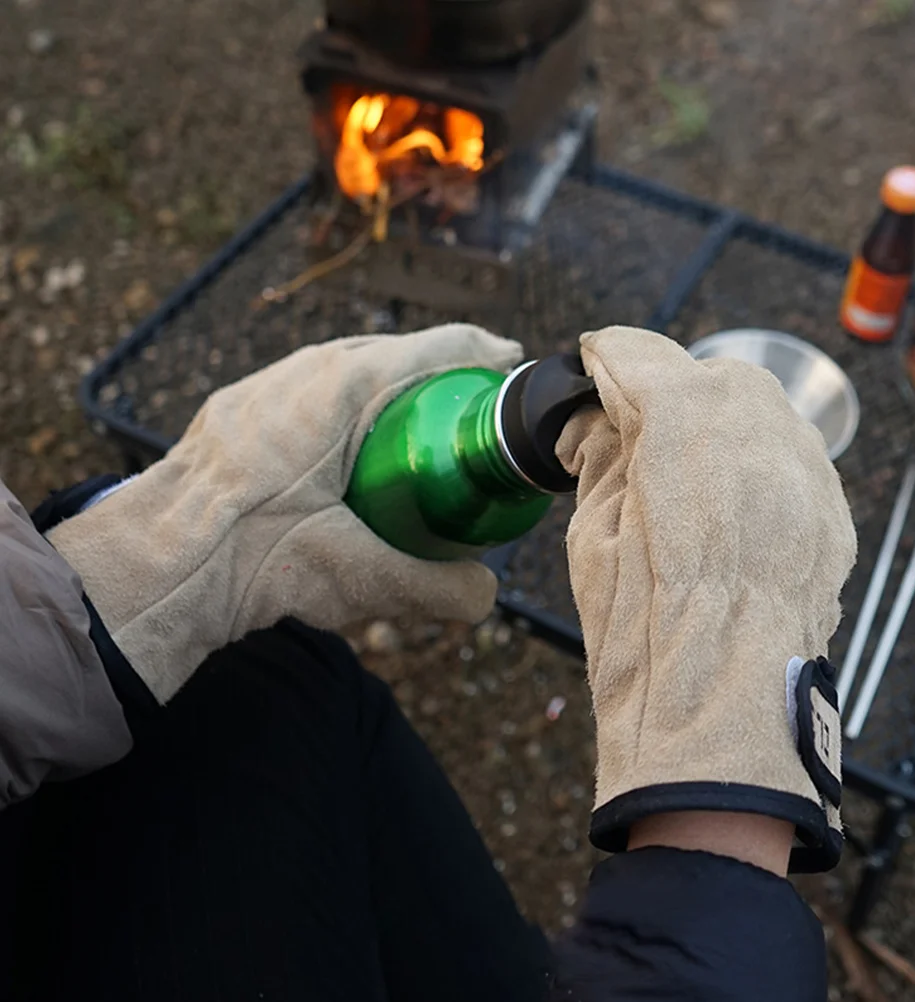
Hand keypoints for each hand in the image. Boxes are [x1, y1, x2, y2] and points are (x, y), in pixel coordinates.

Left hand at [49, 324, 521, 702]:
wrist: (161, 564)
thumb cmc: (258, 557)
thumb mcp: (361, 577)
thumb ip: (437, 589)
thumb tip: (485, 597)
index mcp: (347, 386)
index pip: (437, 349)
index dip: (483, 354)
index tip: (509, 368)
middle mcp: (306, 369)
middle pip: (393, 354)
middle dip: (437, 373)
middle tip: (466, 406)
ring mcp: (267, 383)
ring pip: (345, 368)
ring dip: (386, 388)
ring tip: (410, 425)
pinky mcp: (239, 408)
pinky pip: (308, 389)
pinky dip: (342, 406)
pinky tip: (346, 447)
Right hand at [557, 326, 856, 872]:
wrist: (720, 715)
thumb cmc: (644, 635)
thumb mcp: (593, 536)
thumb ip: (598, 457)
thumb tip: (595, 423)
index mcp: (685, 424)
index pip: (638, 354)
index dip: (604, 363)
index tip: (592, 372)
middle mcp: (758, 429)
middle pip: (706, 375)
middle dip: (665, 391)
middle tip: (631, 435)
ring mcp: (805, 470)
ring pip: (758, 409)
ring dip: (715, 423)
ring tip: (682, 474)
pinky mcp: (831, 511)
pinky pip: (789, 456)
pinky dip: (753, 461)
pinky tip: (725, 506)